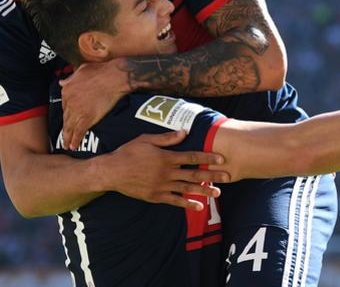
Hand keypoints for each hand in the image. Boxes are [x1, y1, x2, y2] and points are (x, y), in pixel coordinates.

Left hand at [60, 58, 131, 149]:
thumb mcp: (81, 70)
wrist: (114, 77)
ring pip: (70, 127)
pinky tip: (73, 146)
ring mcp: (78, 111)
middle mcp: (70, 102)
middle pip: (66, 118)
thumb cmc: (101, 71)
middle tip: (64, 137)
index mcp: (67, 90)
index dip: (67, 114)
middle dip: (65, 129)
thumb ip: (70, 78)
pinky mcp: (88, 118)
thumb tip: (62, 82)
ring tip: (66, 145)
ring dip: (67, 138)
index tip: (68, 119)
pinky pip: (79, 132)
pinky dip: (75, 140)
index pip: (65, 106)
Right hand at [101, 130, 229, 210]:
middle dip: (212, 175)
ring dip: (204, 191)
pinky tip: (199, 206)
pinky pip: (175, 201)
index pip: (191, 156)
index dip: (207, 157)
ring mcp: (162, 186)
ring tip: (218, 193)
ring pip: (187, 189)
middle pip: (194, 174)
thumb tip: (184, 132)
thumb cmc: (128, 152)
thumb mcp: (146, 140)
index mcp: (166, 157)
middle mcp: (166, 172)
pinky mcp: (156, 196)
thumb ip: (166, 138)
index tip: (221, 158)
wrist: (111, 172)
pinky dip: (187, 204)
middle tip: (228, 177)